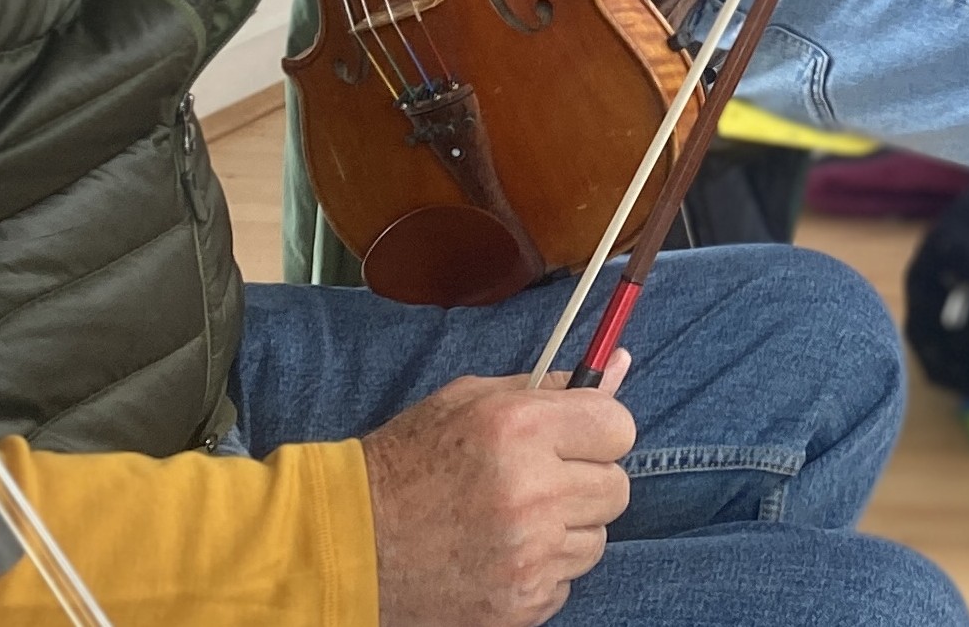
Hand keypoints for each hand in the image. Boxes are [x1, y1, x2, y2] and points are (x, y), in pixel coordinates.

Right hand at [363, 357, 635, 626]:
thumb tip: (619, 365)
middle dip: (586, 481)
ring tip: (513, 520)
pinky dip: (540, 570)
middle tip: (542, 480)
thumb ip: (551, 386)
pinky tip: (498, 555)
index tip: (578, 438)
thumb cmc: (408, 463)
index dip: (599, 431)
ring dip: (565, 529)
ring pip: (595, 539)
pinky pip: (565, 581)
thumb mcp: (471, 402)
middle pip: (616, 487)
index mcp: (520, 428)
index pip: (618, 427)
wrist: (349, 546)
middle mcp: (532, 492)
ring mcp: (527, 555)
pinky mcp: (520, 604)